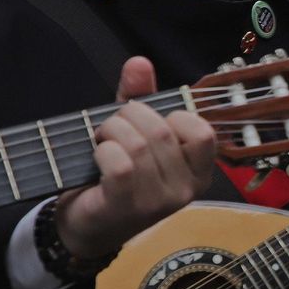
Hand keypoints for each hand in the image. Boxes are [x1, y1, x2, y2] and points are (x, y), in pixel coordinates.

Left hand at [57, 57, 216, 262]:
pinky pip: (121, 164)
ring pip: (138, 145)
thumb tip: (139, 62)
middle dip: (128, 117)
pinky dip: (103, 151)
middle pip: (162, 131)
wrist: (86, 225)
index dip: (172, 116)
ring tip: (102, 140)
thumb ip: (141, 97)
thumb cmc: (115, 176)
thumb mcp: (135, 133)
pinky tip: (98, 155)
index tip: (151, 123)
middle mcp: (186, 190)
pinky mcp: (128, 206)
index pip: (203, 132)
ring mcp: (159, 202)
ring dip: (110, 132)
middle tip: (112, 128)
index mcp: (199, 172)